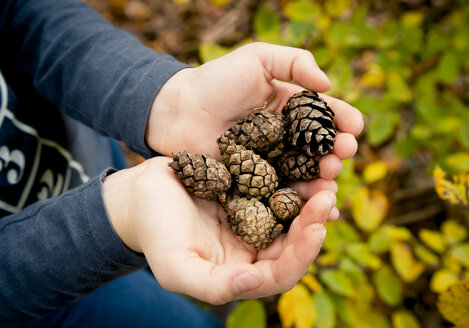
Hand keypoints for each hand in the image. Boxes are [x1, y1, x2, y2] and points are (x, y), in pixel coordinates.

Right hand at [102, 157, 337, 303]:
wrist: (140, 195)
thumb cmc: (154, 233)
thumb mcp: (175, 267)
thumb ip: (212, 286)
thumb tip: (253, 283)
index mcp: (241, 271)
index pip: (281, 272)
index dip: (302, 255)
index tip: (317, 228)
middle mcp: (253, 247)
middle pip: (294, 241)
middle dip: (314, 221)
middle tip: (328, 194)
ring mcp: (253, 217)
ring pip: (291, 211)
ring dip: (310, 197)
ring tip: (325, 175)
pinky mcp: (249, 190)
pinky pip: (278, 184)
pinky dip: (292, 176)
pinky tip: (304, 159)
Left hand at [146, 42, 362, 182]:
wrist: (176, 112)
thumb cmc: (215, 81)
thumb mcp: (256, 59)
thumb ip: (294, 62)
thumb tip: (328, 82)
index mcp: (291, 109)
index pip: (324, 116)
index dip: (343, 120)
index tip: (354, 127)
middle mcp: (286, 138)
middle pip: (320, 148)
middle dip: (336, 152)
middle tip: (342, 155)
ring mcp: (272, 163)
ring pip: (305, 175)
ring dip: (323, 180)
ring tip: (329, 182)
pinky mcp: (255, 185)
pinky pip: (282, 195)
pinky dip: (300, 203)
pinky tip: (313, 208)